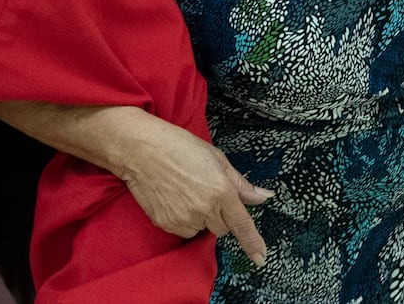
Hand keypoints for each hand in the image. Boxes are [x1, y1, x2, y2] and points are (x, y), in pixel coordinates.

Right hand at [118, 117, 271, 266]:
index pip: (242, 224)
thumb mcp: (215, 157)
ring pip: (203, 229)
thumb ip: (240, 183)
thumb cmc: (178, 146)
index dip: (253, 243)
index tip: (261, 257)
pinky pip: (185, 230)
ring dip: (201, 217)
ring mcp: (185, 218)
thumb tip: (262, 196)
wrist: (140, 150)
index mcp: (221, 190)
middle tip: (205, 191)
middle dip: (220, 215)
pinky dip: (184, 218)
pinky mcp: (168, 224)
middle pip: (223, 228)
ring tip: (186, 190)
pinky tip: (174, 197)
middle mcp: (205, 208)